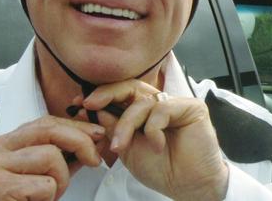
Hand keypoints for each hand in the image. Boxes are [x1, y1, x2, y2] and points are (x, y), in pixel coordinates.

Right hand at [0, 116, 104, 199]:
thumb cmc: (3, 199)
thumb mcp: (27, 175)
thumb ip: (54, 162)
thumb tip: (87, 151)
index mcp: (4, 146)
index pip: (44, 123)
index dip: (75, 126)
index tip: (96, 134)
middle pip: (50, 130)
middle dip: (81, 141)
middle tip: (94, 160)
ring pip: (50, 156)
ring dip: (62, 179)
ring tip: (50, 195)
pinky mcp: (0, 189)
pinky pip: (44, 185)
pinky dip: (49, 197)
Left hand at [82, 80, 228, 200]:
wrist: (188, 185)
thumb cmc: (162, 169)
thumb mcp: (127, 148)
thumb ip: (113, 127)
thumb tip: (90, 108)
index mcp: (145, 112)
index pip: (122, 94)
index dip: (101, 95)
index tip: (79, 104)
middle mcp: (160, 104)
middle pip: (131, 86)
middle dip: (107, 94)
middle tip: (90, 105)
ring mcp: (176, 104)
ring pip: (143, 102)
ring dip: (126, 125)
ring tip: (121, 147)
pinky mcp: (192, 107)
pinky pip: (162, 109)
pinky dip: (153, 130)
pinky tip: (157, 146)